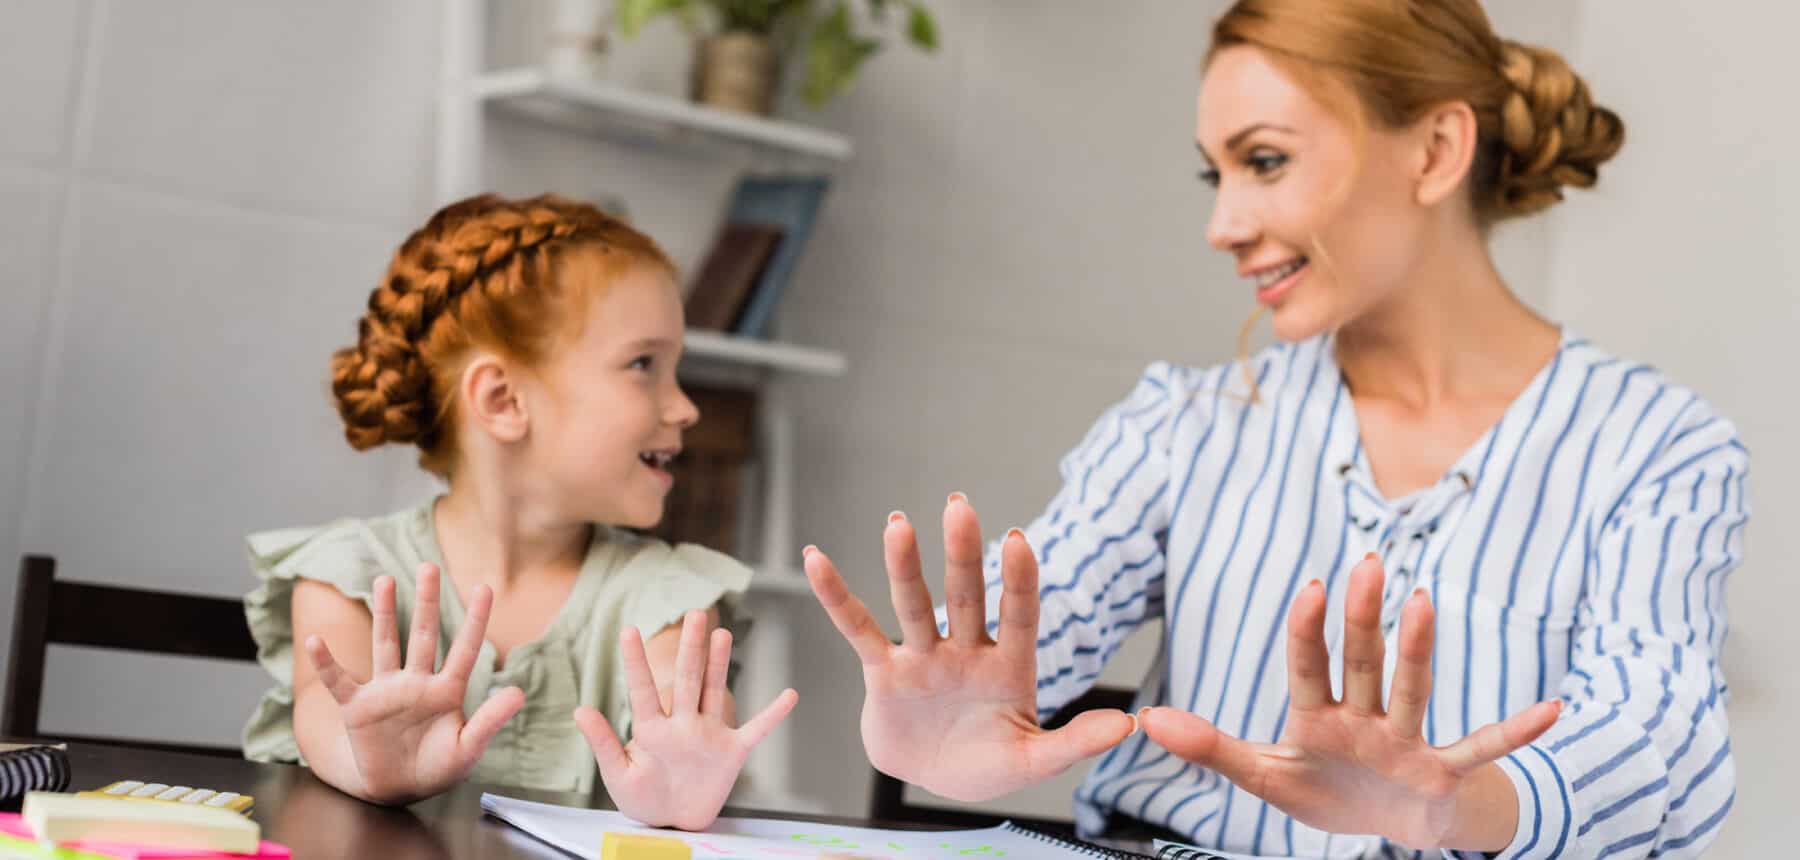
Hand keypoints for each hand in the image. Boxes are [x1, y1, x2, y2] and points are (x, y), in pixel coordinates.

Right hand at [304, 564, 524, 804]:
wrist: (398, 790)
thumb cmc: (437, 768)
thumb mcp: (467, 748)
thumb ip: (489, 721)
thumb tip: (519, 692)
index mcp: (447, 691)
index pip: (465, 649)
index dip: (475, 619)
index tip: (485, 586)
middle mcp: (417, 683)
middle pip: (425, 635)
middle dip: (427, 602)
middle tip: (429, 566)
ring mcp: (386, 692)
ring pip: (386, 644)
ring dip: (386, 614)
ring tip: (385, 580)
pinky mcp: (358, 707)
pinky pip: (339, 681)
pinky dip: (327, 663)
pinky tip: (316, 642)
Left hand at [574, 609, 798, 830]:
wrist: (674, 822)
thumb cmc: (644, 799)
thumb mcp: (618, 775)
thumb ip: (603, 744)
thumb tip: (580, 711)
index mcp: (652, 730)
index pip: (642, 690)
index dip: (635, 662)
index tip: (629, 630)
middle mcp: (682, 725)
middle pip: (686, 679)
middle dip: (690, 647)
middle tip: (695, 613)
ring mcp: (709, 735)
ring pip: (714, 692)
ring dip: (720, 664)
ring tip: (722, 633)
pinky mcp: (731, 752)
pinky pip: (756, 730)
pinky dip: (773, 715)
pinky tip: (790, 695)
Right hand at [802, 494, 1135, 802]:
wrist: (934, 781)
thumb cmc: (987, 764)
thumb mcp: (1033, 760)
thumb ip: (1074, 743)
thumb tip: (1128, 725)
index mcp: (1008, 666)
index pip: (1018, 615)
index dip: (1018, 581)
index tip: (1018, 540)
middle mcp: (965, 649)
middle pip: (964, 595)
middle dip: (962, 553)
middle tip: (959, 505)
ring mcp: (924, 656)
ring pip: (913, 604)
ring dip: (904, 566)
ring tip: (898, 524)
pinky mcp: (884, 670)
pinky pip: (858, 628)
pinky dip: (836, 596)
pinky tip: (817, 559)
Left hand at [1141, 554, 1559, 850]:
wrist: (1390, 829)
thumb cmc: (1329, 790)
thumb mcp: (1264, 777)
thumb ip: (1210, 748)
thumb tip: (1147, 722)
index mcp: (1317, 716)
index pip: (1309, 664)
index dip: (1308, 629)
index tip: (1313, 586)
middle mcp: (1364, 717)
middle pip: (1362, 661)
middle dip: (1363, 617)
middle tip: (1366, 563)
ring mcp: (1406, 741)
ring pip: (1413, 688)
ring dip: (1419, 648)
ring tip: (1425, 602)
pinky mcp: (1442, 773)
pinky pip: (1482, 749)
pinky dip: (1515, 732)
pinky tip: (1550, 709)